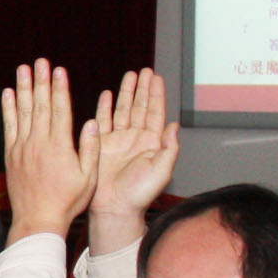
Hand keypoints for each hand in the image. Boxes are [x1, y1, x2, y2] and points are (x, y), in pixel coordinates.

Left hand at [0, 61, 100, 245]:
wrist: (38, 220)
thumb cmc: (67, 201)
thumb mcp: (88, 178)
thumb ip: (91, 149)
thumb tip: (92, 122)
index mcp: (59, 146)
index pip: (60, 109)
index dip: (60, 88)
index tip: (60, 70)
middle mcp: (39, 142)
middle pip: (41, 104)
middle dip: (41, 80)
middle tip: (40, 61)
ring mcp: (22, 147)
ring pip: (23, 111)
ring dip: (24, 88)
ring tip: (23, 69)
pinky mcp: (11, 155)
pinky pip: (9, 126)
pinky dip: (8, 109)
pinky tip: (9, 93)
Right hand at [86, 68, 179, 256]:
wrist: (114, 207)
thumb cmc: (139, 194)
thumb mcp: (161, 171)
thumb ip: (169, 148)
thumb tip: (175, 125)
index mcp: (152, 143)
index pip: (155, 112)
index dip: (156, 94)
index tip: (156, 77)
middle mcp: (136, 139)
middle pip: (140, 106)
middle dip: (142, 88)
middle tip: (144, 71)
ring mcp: (119, 140)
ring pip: (123, 110)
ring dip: (126, 93)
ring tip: (129, 75)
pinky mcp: (102, 144)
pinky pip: (104, 121)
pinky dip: (105, 107)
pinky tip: (107, 94)